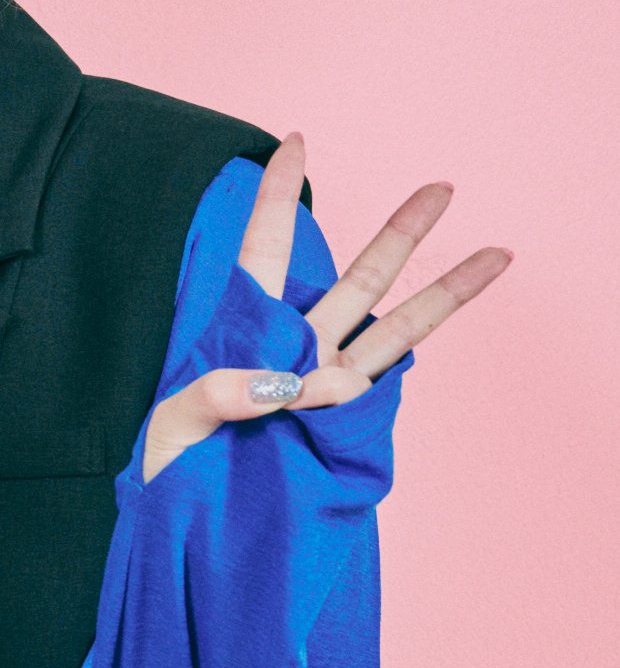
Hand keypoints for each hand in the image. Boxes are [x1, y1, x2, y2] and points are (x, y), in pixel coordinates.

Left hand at [140, 136, 509, 480]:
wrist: (185, 525)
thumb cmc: (168, 464)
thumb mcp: (170, 423)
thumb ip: (216, 396)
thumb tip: (296, 385)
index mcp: (241, 330)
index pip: (263, 248)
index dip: (280, 196)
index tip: (294, 142)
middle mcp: (293, 347)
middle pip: (358, 279)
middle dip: (401, 233)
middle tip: (444, 186)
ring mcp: (325, 383)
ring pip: (393, 328)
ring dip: (445, 293)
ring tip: (499, 253)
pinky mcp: (344, 426)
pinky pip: (373, 392)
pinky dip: (371, 383)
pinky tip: (350, 386)